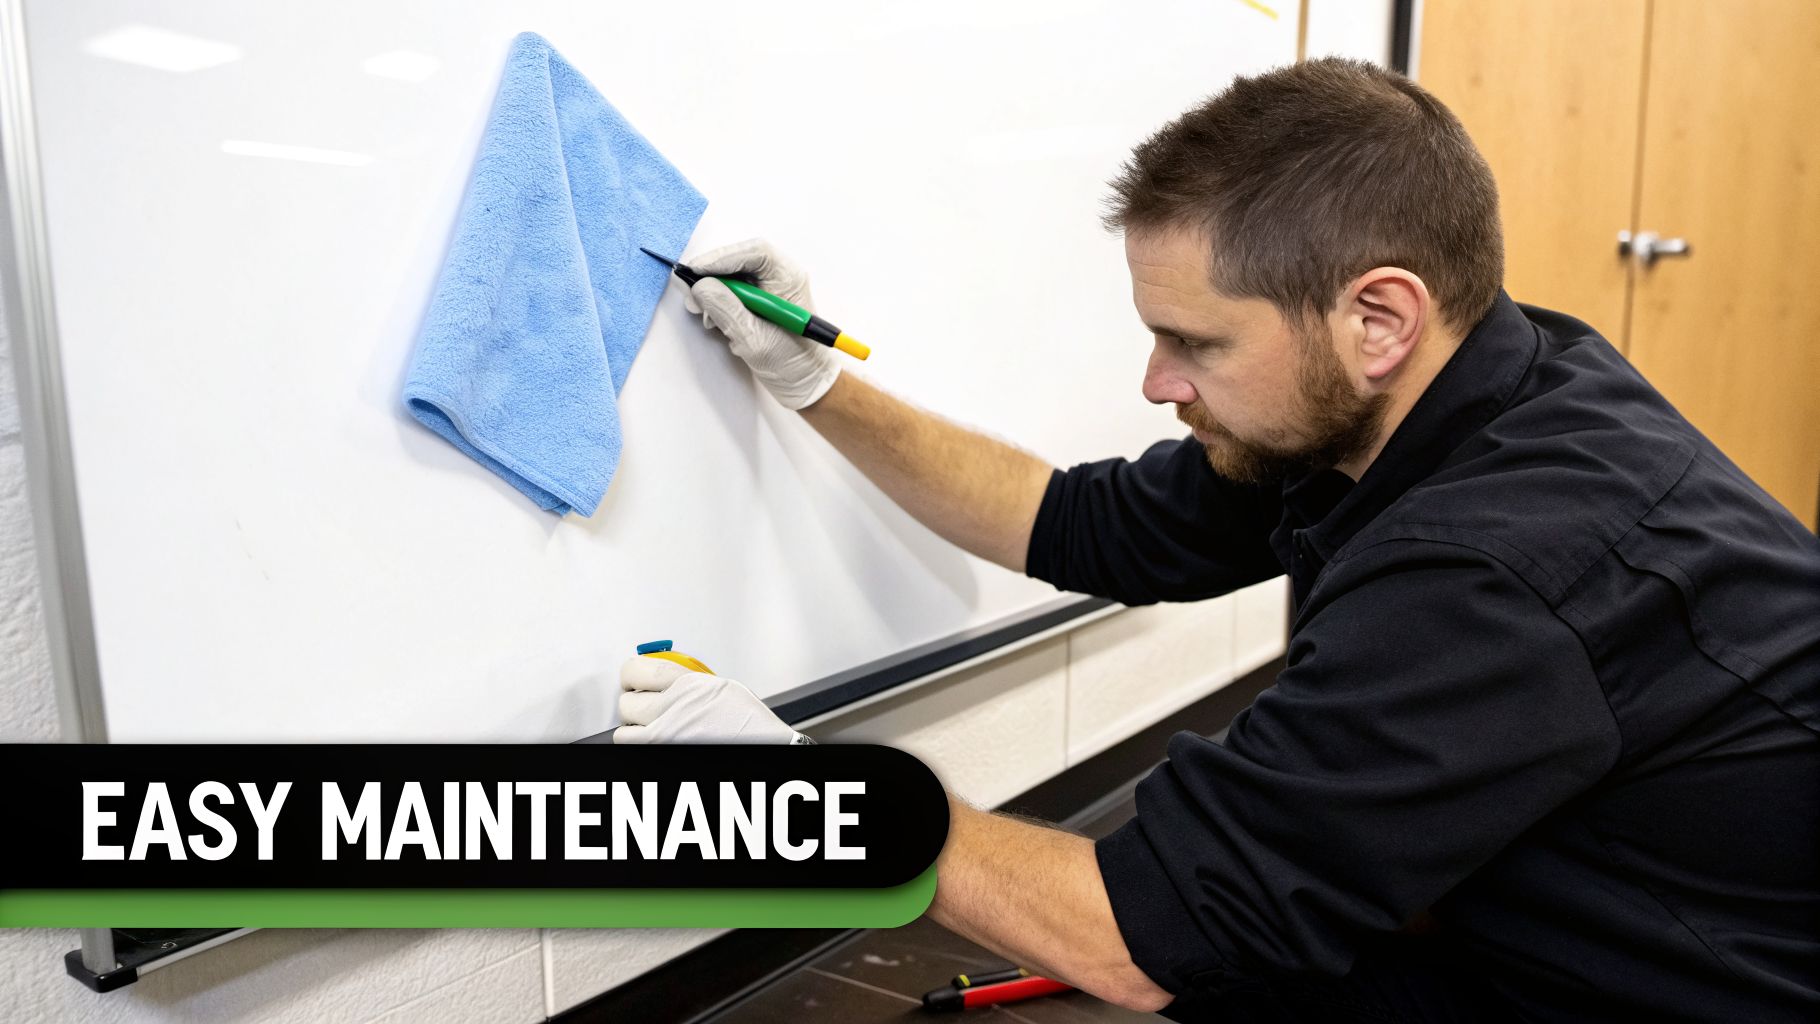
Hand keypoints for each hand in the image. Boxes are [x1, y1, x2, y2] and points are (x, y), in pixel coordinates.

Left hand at [615, 655, 812, 743]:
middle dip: (634, 703)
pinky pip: (636, 750)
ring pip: (623, 733)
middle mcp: (673, 709)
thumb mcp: (720, 685)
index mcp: (688, 684)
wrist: (764, 745)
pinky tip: (656, 741)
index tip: (633, 677)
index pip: (636, 670)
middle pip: (626, 702)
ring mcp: (666, 737)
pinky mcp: (663, 754)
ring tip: (649, 727)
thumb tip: (661, 678)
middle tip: (644, 705)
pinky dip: (641, 746)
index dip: (631, 674)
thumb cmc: (750, 722)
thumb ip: (687, 680)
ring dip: (634, 729)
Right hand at [683, 238, 840, 409]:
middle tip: (693, 296)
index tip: (695, 271)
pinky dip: (720, 305)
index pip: (754, 253)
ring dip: (715, 294)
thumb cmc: (793, 365)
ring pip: (734, 277)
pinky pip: (734, 293)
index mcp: (788, 280)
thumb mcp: (754, 339)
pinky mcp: (760, 304)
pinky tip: (718, 324)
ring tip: (707, 317)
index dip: (721, 257)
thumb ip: (727, 310)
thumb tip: (701, 286)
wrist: (806, 386)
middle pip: (740, 261)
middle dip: (713, 276)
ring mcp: (770, 290)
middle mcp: (780, 279)